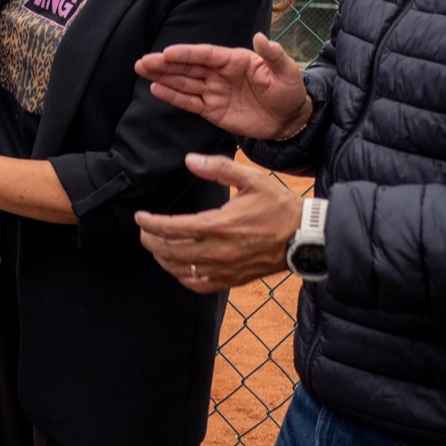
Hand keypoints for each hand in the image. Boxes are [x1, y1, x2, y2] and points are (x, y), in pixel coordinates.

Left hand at [134, 153, 301, 292]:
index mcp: (218, 225)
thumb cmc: (278, 206)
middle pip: (170, 251)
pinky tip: (179, 267)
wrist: (305, 236)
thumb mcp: (251, 179)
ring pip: (180, 270)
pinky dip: (183, 277)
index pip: (172, 228)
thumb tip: (189, 160)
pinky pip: (199, 285)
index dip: (150, 223)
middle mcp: (218, 251)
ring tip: (157, 247)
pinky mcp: (232, 280)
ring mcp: (224, 268)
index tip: (140, 217)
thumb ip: (218, 168)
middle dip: (150, 241)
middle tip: (144, 231)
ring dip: (163, 259)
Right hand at [135, 33, 308, 139]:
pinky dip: (172, 97)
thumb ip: (273, 54)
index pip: (206, 55)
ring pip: (184, 83)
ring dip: (163, 77)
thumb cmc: (289, 90)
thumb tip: (260, 37)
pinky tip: (156, 89)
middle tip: (143, 61)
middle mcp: (220, 73)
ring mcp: (214, 92)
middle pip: (188, 67)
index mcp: (235, 60)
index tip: (167, 53)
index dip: (187, 54)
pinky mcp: (212, 110)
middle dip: (165, 64)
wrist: (290, 119)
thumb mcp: (286, 71)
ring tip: (142, 70)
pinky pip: (189, 102)